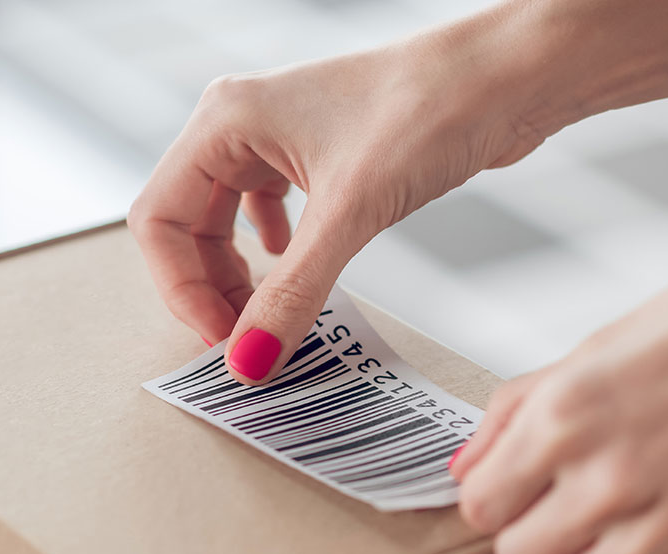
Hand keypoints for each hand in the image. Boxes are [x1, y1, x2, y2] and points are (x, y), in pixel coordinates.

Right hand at [129, 6, 553, 383]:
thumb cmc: (430, 109)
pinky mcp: (320, 155)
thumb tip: (248, 361)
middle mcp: (241, 125)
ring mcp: (280, 138)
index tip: (221, 339)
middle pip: (188, 223)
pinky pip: (270, 212)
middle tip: (247, 343)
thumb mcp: (352, 213)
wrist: (508, 77)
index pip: (159, 218)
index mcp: (225, 121)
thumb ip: (293, 293)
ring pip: (226, 221)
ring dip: (240, 276)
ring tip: (270, 320)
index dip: (181, 288)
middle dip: (209, 288)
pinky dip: (275, 253)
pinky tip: (297, 270)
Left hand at [450, 223, 667, 553]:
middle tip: (576, 523)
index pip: (479, 506)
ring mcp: (665, 524)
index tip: (530, 495)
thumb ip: (519, 410)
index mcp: (563, 415)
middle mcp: (605, 475)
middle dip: (538, 545)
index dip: (501, 504)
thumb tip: (466, 468)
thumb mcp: (598, 346)